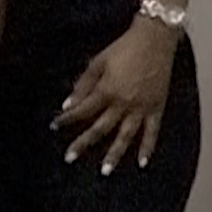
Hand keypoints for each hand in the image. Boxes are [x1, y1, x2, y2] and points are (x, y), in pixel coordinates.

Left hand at [54, 18, 177, 172]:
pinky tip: (141, 162)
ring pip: (126, 136)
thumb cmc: (124, 48)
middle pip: (100, 128)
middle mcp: (124, 103)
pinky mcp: (157, 107)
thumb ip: (83, 84)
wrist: (154, 40)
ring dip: (115, 154)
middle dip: (84, 143)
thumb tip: (68, 104)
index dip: (67, 119)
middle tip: (69, 157)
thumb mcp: (97, 62)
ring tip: (105, 171)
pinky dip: (148, 148)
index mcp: (107, 90)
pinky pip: (153, 132)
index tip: (54, 127)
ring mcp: (142, 107)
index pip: (82, 111)